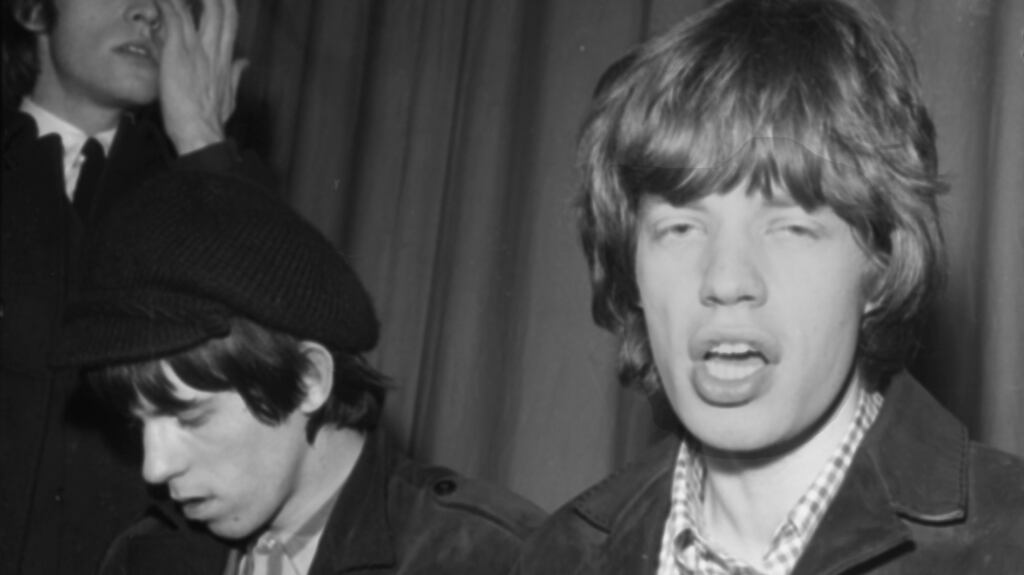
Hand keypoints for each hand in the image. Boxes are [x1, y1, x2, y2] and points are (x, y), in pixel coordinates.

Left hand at [155, 0, 247, 154]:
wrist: (199, 133)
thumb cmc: (211, 119)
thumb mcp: (229, 96)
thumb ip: (235, 75)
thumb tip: (245, 62)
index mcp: (225, 59)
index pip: (230, 21)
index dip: (225, 3)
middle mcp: (214, 50)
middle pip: (221, 9)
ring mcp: (197, 49)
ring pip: (199, 9)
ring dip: (191, 0)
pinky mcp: (178, 52)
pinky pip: (173, 18)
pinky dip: (166, 4)